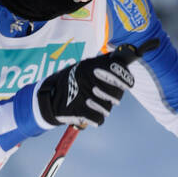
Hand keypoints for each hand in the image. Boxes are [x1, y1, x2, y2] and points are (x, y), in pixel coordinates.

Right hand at [36, 39, 157, 127]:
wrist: (48, 100)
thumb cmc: (69, 82)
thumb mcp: (82, 67)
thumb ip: (101, 63)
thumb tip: (123, 57)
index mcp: (90, 66)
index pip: (117, 71)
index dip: (126, 78)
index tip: (128, 84)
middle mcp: (89, 79)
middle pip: (116, 92)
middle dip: (114, 96)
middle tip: (111, 98)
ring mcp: (85, 96)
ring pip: (108, 107)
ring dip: (103, 108)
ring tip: (94, 104)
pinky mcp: (80, 111)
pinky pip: (99, 119)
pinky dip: (96, 118)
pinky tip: (90, 114)